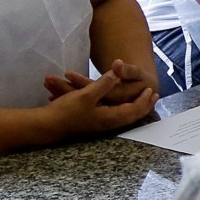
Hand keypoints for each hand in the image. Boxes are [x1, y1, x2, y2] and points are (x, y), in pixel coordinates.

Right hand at [39, 68, 157, 140]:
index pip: (133, 110)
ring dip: (134, 106)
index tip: (151, 90)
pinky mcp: (92, 122)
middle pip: (131, 115)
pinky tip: (120, 105)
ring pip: (122, 114)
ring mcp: (99, 124)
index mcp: (109, 118)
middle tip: (154, 96)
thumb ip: (104, 84)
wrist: (45, 126)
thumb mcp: (86, 94)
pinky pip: (112, 114)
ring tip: (143, 99)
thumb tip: (117, 74)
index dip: (143, 100)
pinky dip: (121, 108)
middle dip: (143, 105)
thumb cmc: (66, 111)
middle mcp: (107, 123)